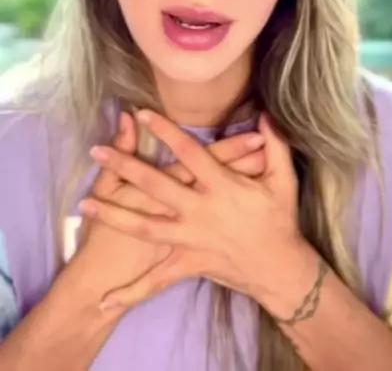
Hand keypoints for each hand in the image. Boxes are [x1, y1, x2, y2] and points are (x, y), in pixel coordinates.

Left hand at [80, 111, 304, 310]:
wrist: (280, 269)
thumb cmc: (280, 220)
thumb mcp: (284, 180)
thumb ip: (276, 146)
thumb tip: (267, 115)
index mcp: (222, 187)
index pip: (188, 153)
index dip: (165, 132)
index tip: (141, 113)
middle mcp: (201, 211)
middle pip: (156, 186)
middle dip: (125, 167)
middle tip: (97, 151)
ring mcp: (191, 239)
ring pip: (145, 227)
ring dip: (114, 215)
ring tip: (85, 205)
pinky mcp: (188, 263)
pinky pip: (156, 279)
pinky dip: (132, 291)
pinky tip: (104, 301)